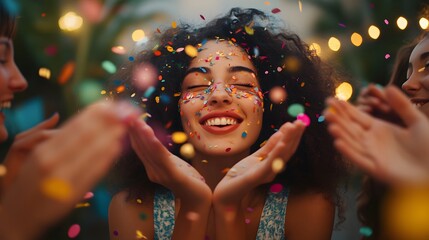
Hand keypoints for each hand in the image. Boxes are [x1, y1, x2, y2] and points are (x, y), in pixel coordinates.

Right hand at [0, 101, 138, 239]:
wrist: (18, 214)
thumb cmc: (30, 181)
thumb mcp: (35, 156)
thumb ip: (54, 138)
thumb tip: (72, 117)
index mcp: (43, 150)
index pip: (74, 126)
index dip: (95, 113)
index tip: (108, 103)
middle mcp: (52, 162)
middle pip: (86, 134)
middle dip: (107, 120)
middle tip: (124, 111)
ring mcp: (63, 179)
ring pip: (93, 151)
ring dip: (111, 135)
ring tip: (123, 125)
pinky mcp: (74, 194)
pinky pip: (94, 171)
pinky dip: (107, 156)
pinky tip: (116, 146)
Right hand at [129, 119, 211, 203]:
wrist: (200, 200)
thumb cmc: (189, 181)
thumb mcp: (174, 165)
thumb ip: (164, 157)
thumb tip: (155, 143)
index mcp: (152, 169)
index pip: (140, 149)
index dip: (133, 133)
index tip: (128, 118)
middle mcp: (153, 172)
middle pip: (141, 149)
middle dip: (134, 131)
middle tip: (126, 115)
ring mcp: (161, 175)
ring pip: (149, 152)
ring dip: (141, 135)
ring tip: (136, 122)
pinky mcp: (172, 177)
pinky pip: (162, 158)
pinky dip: (154, 145)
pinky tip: (149, 135)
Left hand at [213, 120, 305, 204]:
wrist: (226, 191)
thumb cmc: (241, 175)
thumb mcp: (256, 157)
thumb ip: (269, 147)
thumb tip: (281, 133)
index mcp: (273, 164)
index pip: (286, 149)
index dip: (293, 136)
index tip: (299, 122)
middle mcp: (273, 170)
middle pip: (287, 151)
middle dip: (295, 136)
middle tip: (302, 121)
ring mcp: (266, 174)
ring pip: (280, 156)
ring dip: (288, 140)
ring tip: (294, 127)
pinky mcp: (257, 177)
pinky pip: (269, 164)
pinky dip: (277, 153)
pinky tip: (282, 143)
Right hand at [324, 86, 428, 184]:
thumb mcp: (417, 122)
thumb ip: (402, 105)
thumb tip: (388, 86)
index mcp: (379, 129)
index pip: (357, 117)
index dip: (344, 109)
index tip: (332, 99)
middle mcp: (372, 141)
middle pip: (350, 128)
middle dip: (338, 119)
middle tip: (326, 109)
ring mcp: (372, 155)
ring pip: (352, 143)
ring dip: (340, 134)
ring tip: (330, 124)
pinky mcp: (376, 169)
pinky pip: (359, 159)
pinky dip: (348, 152)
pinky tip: (338, 143)